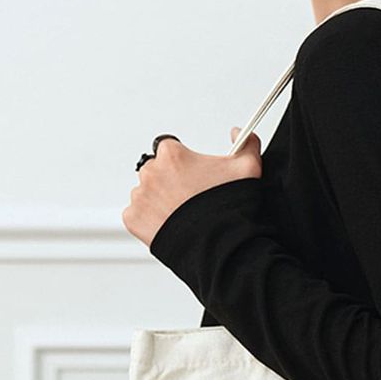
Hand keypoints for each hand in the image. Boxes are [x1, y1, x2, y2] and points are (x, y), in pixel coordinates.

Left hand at [122, 126, 262, 248]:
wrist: (216, 245)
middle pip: (156, 170)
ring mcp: (140, 196)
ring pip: (146, 193)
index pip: (170, 150)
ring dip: (159, 200)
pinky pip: (138, 214)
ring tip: (181, 213)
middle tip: (189, 196)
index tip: (192, 174)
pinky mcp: (133, 219)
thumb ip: (246, 144)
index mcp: (171, 155)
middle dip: (171, 181)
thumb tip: (239, 134)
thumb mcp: (247, 168)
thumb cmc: (226, 208)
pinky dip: (150, 219)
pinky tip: (170, 224)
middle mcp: (151, 172)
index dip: (184, 162)